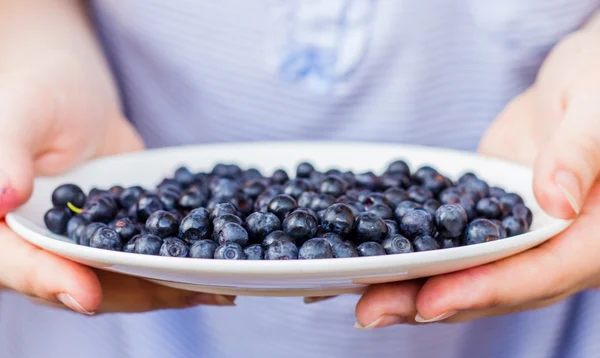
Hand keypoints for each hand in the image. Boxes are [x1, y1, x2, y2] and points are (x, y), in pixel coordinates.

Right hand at [0, 56, 234, 314]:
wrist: (72, 88)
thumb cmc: (39, 90)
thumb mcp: (21, 113)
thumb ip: (7, 154)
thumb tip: (0, 199)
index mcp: (0, 230)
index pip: (17, 265)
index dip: (50, 280)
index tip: (86, 295)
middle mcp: (38, 247)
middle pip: (77, 284)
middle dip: (130, 293)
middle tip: (182, 294)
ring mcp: (81, 246)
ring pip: (117, 280)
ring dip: (162, 288)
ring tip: (213, 290)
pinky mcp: (115, 238)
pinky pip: (140, 258)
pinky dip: (173, 265)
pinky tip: (212, 269)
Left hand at [353, 15, 599, 327]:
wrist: (584, 80)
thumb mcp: (597, 109)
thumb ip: (579, 154)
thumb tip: (555, 201)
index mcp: (595, 235)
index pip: (538, 273)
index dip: (481, 289)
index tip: (429, 302)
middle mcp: (555, 247)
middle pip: (492, 286)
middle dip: (429, 300)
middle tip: (370, 312)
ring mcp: (519, 236)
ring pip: (467, 272)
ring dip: (413, 286)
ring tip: (359, 297)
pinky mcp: (489, 218)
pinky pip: (453, 242)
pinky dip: (415, 252)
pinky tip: (372, 258)